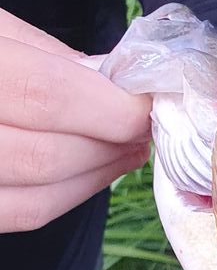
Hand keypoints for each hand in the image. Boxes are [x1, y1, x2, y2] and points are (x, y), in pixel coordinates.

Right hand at [0, 9, 150, 232]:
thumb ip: (42, 54)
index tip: (147, 103)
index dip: (106, 106)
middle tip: (144, 130)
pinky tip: (88, 171)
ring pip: (34, 197)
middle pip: (44, 157)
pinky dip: (62, 196)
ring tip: (125, 151)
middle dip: (108, 146)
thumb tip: (112, 84)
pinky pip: (15, 214)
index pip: (42, 95)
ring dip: (94, 178)